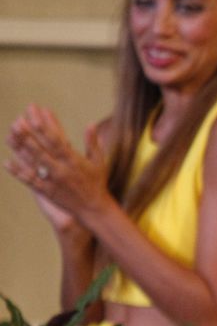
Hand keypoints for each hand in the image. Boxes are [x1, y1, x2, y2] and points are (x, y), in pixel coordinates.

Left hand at [5, 105, 113, 225]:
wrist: (94, 209)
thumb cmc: (96, 183)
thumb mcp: (99, 161)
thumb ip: (93, 142)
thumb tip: (92, 123)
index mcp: (74, 161)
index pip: (57, 141)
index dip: (44, 129)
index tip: (34, 117)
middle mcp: (61, 170)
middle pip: (40, 151)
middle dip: (28, 137)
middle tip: (16, 123)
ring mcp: (52, 181)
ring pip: (32, 163)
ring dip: (19, 149)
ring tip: (8, 136)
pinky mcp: (46, 191)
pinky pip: (29, 180)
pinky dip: (17, 172)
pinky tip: (6, 162)